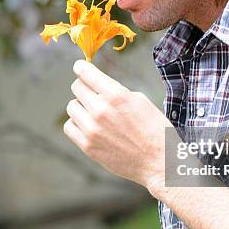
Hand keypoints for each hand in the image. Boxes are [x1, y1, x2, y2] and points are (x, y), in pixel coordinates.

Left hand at [64, 59, 172, 194]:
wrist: (158, 161)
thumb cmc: (154, 129)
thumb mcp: (140, 100)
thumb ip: (116, 91)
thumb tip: (97, 86)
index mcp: (116, 95)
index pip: (85, 73)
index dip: (81, 68)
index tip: (80, 67)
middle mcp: (101, 110)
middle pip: (77, 88)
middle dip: (85, 87)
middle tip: (94, 93)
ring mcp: (92, 130)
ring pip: (71, 107)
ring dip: (81, 106)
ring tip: (95, 113)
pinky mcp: (88, 146)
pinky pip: (70, 127)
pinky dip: (77, 124)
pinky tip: (89, 126)